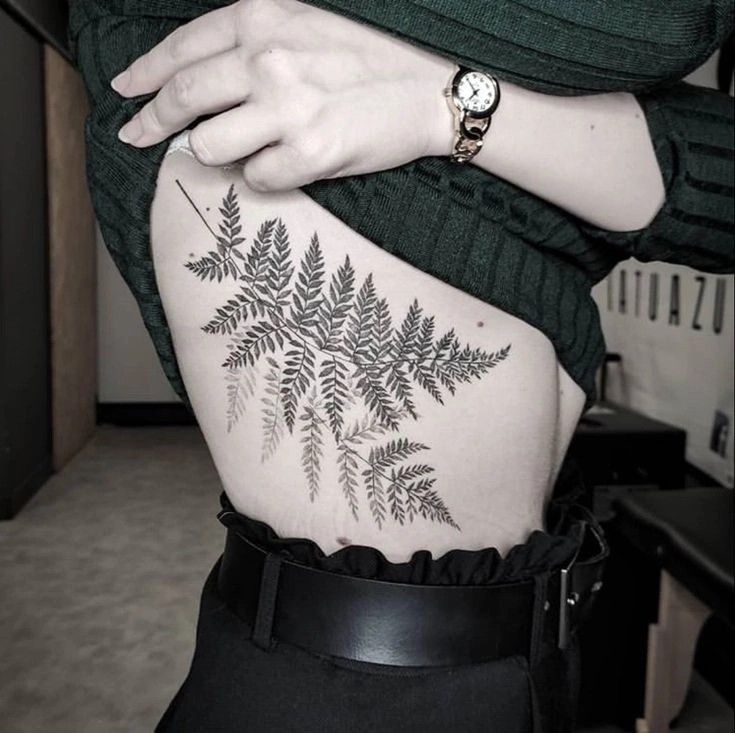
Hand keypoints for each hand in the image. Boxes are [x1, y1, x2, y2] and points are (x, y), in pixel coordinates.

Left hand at [112, 0, 453, 190]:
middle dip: (152, 121)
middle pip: (183, 98)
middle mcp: (268, 58)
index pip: (182, 48)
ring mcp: (287, 108)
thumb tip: (201, 79)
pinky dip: (263, 176)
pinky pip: (257, 178)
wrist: (431, 87)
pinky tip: (285, 163)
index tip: (125, 90)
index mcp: (262, 18)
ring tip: (242, 149)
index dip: (145, 73)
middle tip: (137, 135)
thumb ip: (250, 40)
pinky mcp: (310, 153)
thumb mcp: (304, 22)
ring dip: (217, 153)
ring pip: (211, 145)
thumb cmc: (369, 57)